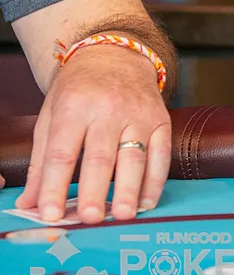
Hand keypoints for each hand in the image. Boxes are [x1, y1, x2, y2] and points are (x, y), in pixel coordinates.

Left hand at [16, 44, 170, 223]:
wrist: (116, 57)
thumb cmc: (78, 91)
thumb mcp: (50, 117)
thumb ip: (41, 163)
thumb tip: (30, 204)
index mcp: (74, 106)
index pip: (62, 152)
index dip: (54, 185)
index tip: (49, 213)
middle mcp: (108, 109)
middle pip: (100, 156)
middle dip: (94, 190)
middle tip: (89, 218)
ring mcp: (139, 114)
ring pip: (135, 156)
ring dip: (129, 189)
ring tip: (122, 215)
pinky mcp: (161, 120)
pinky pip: (162, 153)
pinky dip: (155, 180)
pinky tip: (147, 202)